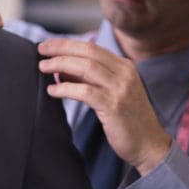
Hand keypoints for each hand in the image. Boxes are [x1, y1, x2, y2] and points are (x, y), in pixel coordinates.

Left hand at [38, 37, 171, 175]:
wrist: (149, 145)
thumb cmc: (127, 121)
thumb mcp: (110, 93)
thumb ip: (90, 80)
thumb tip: (61, 70)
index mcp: (124, 66)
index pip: (92, 48)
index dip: (67, 44)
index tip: (48, 45)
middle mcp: (125, 73)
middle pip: (88, 51)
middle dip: (61, 48)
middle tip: (40, 50)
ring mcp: (121, 88)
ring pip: (85, 67)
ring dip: (60, 64)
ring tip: (43, 68)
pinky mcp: (114, 106)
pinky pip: (84, 92)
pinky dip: (65, 89)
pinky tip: (53, 91)